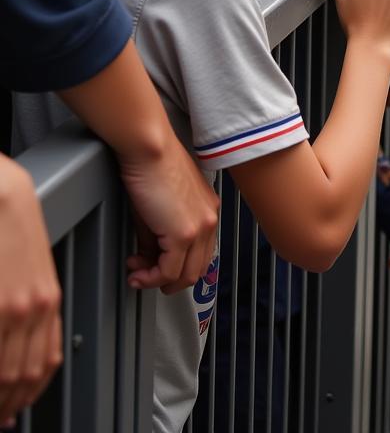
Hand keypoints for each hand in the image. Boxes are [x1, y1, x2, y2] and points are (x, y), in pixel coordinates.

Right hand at [0, 157, 61, 425]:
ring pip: (3, 373)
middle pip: (22, 376)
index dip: (27, 392)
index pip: (46, 362)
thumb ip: (29, 308)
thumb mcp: (30, 271)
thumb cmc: (11, 228)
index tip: (13, 407)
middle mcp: (34, 308)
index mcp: (49, 300)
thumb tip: (14, 349)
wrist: (1, 196)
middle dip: (5, 402)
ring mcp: (11, 309)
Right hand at [119, 137, 219, 293]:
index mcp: (208, 210)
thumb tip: (149, 258)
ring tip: (136, 274)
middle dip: (168, 280)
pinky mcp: (184, 233)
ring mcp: (200, 227)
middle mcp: (209, 219)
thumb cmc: (152, 167)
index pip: (200, 252)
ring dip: (157, 281)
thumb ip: (158, 236)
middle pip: (197, 268)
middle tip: (144, 276)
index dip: (176, 266)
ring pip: (186, 275)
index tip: (152, 266)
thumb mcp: (157, 208)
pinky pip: (168, 270)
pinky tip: (136, 271)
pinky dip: (150, 277)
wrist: (150, 150)